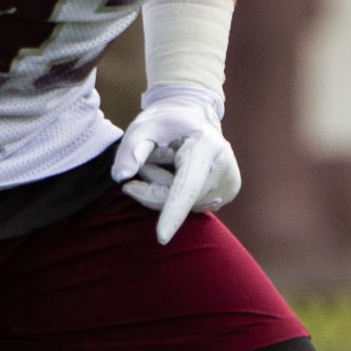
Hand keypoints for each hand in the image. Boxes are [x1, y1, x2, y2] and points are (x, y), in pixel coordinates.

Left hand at [111, 85, 240, 244]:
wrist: (194, 114)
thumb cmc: (166, 120)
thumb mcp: (144, 126)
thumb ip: (130, 148)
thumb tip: (121, 176)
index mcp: (206, 146)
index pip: (186, 186)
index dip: (172, 212)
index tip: (161, 237)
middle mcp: (224, 166)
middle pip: (181, 200)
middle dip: (155, 189)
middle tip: (144, 165)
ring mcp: (230, 182)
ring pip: (187, 207)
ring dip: (165, 192)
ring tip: (165, 162)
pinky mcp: (229, 191)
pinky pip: (194, 205)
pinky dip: (179, 196)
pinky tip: (179, 173)